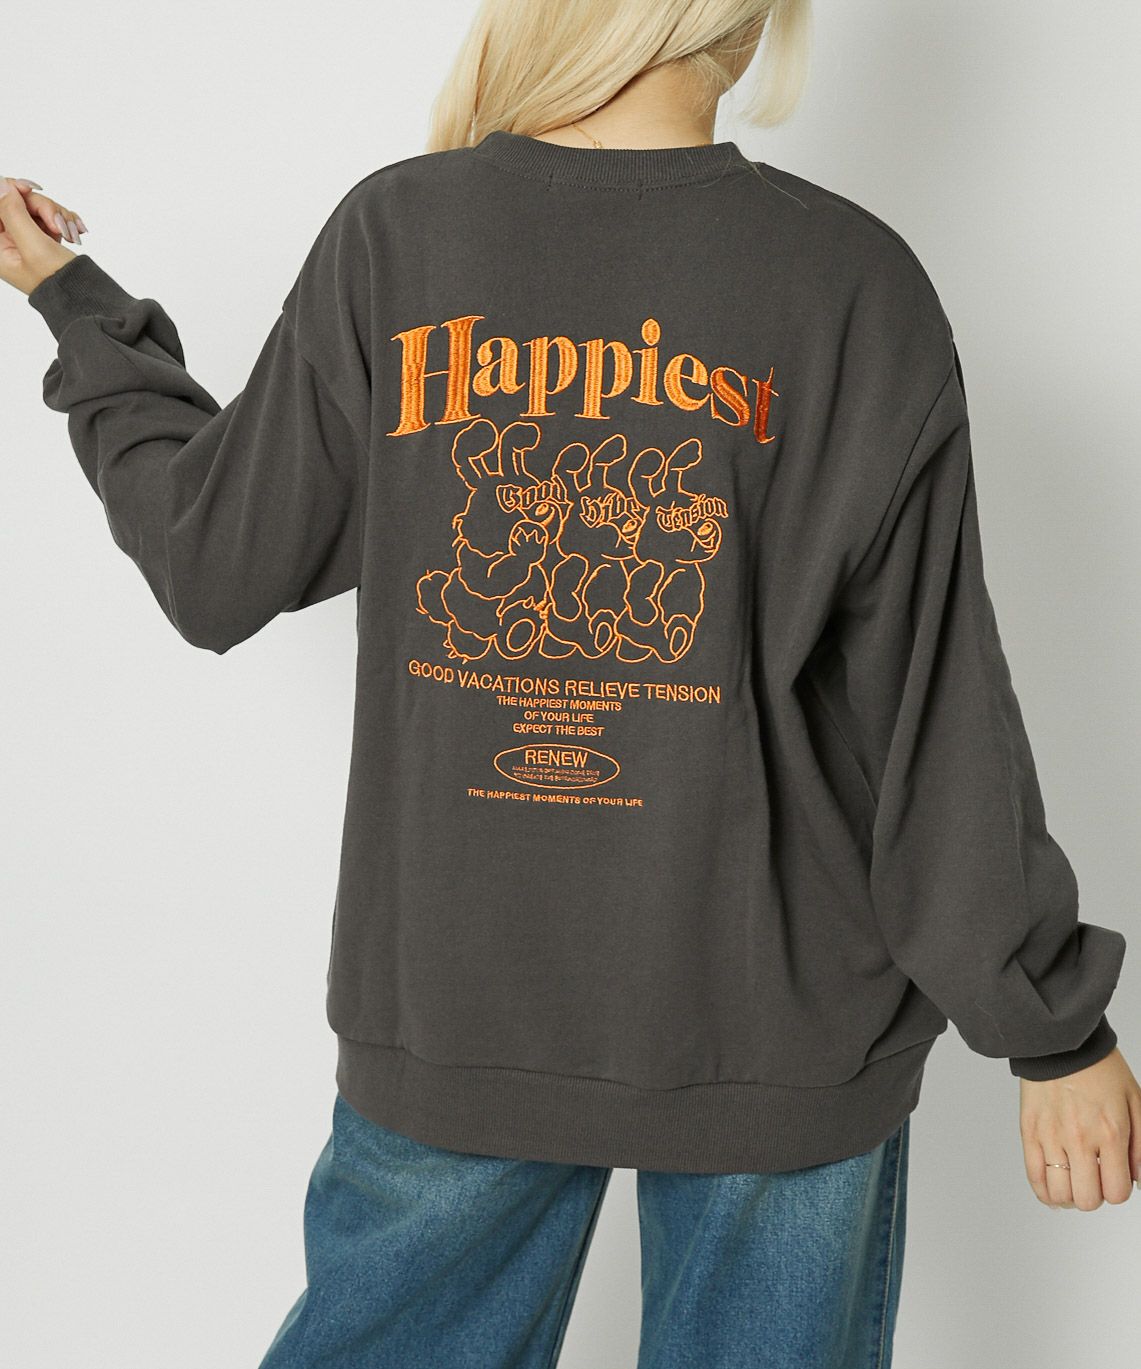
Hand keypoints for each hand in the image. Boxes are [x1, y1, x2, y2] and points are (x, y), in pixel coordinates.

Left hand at [0, 175, 87, 295]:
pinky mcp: (43, 238)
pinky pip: (51, 215)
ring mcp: (27, 238)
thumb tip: (2, 185)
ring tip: (70, 235)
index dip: (12, 190)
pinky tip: (74, 234)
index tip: (31, 189)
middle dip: (43, 208)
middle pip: (18, 201)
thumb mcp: (33, 245)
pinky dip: (65, 220)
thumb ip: (13, 212)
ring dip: (58, 215)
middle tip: (59, 225)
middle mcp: (8, 240)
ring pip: (37, 206)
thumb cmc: (57, 282)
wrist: (83, 299)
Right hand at [1019, 1046, 1140, 1208]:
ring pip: (1060, 1194)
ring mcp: (1051, 1136)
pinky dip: (1046, 1192)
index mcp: (1110, 1132)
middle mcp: (1079, 1138)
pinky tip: (1055, 1188)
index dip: (1118, 1190)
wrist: (1059, 1042)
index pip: (1116, 1192)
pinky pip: (1034, 1178)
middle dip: (1095, 1195)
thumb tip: (1138, 1180)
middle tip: (1094, 1178)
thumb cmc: (1099, 1068)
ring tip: (1075, 1183)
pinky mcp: (1029, 1132)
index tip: (1114, 1177)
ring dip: (1071, 1195)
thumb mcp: (1135, 1102)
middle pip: (1088, 1199)